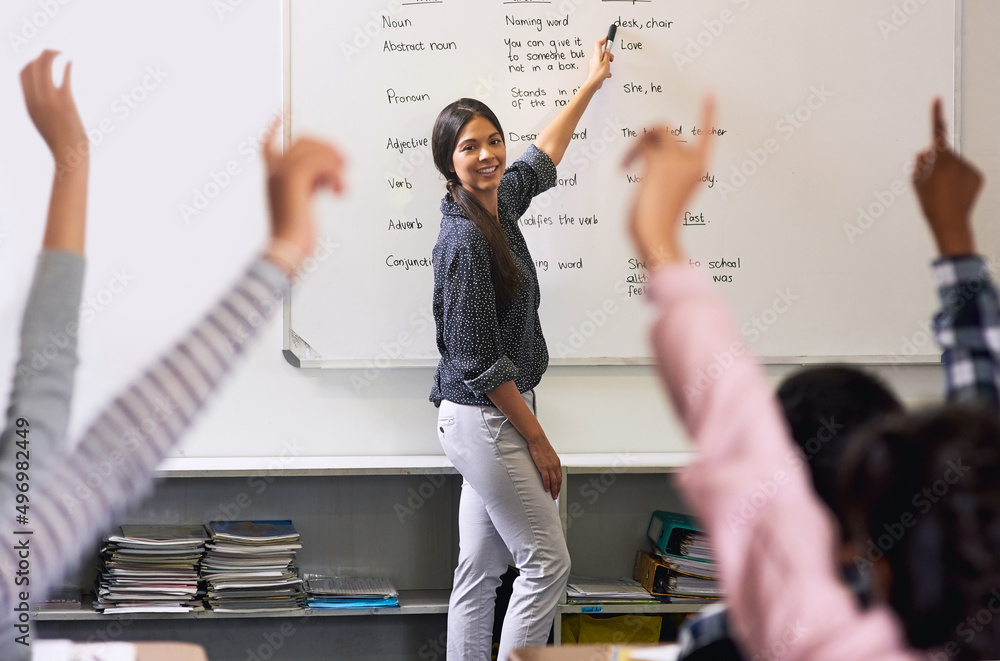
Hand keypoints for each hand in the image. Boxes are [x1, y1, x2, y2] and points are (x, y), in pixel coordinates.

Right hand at [21, 50, 86, 163]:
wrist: (68, 154)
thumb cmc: (60, 140)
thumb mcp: (44, 122)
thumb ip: (41, 108)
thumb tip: (45, 99)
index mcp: (29, 103)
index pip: (23, 74)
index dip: (31, 62)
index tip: (42, 60)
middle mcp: (36, 99)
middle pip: (33, 66)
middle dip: (43, 55)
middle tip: (55, 52)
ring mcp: (50, 100)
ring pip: (45, 67)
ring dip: (53, 55)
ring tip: (62, 53)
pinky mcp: (65, 102)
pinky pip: (64, 77)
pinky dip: (67, 66)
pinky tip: (71, 62)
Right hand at [263, 118, 346, 274]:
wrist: (288, 250)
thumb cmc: (296, 235)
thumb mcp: (302, 204)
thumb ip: (310, 184)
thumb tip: (330, 173)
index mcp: (272, 177)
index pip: (267, 143)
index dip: (274, 128)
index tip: (281, 113)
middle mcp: (273, 171)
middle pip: (303, 141)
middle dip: (327, 148)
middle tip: (346, 165)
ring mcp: (282, 172)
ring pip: (315, 151)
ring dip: (335, 166)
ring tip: (342, 185)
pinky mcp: (294, 178)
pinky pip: (322, 163)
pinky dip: (336, 176)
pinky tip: (340, 192)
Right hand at [526, 434, 561, 498]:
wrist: (537, 439)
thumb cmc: (540, 444)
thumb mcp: (547, 453)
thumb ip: (548, 460)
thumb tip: (545, 464)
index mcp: (556, 461)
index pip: (560, 475)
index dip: (559, 483)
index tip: (558, 489)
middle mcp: (555, 465)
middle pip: (558, 480)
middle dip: (557, 489)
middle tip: (556, 496)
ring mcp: (549, 466)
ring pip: (554, 481)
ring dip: (553, 490)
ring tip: (552, 496)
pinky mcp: (543, 467)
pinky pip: (546, 479)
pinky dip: (547, 485)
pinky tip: (546, 490)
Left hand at [586, 38, 613, 89]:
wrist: (593, 83)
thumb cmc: (598, 73)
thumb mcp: (606, 62)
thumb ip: (607, 55)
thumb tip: (607, 50)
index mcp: (597, 55)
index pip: (598, 44)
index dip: (603, 40)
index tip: (607, 38)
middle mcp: (595, 59)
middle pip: (602, 52)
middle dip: (608, 55)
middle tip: (611, 59)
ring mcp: (595, 64)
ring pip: (603, 60)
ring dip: (607, 63)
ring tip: (608, 67)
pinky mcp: (596, 69)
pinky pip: (602, 67)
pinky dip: (606, 70)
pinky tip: (606, 74)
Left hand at [624, 96, 715, 267]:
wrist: (655, 235)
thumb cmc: (656, 222)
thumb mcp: (663, 191)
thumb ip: (662, 168)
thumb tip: (646, 144)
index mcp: (699, 169)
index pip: (707, 136)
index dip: (708, 114)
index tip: (710, 94)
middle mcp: (693, 160)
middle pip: (668, 130)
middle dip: (646, 139)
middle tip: (631, 161)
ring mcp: (678, 159)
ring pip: (655, 130)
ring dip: (637, 143)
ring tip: (626, 165)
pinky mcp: (660, 161)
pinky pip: (643, 140)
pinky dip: (630, 153)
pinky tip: (624, 169)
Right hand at [912, 99, 981, 256]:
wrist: (950, 223)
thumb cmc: (930, 204)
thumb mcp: (916, 182)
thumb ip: (919, 163)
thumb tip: (925, 153)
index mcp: (940, 160)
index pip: (937, 132)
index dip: (936, 114)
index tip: (936, 99)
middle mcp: (957, 160)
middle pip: (943, 153)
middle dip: (936, 162)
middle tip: (932, 183)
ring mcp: (969, 168)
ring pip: (954, 163)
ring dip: (948, 172)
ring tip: (944, 192)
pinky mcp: (978, 177)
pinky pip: (965, 172)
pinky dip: (959, 179)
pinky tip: (955, 193)